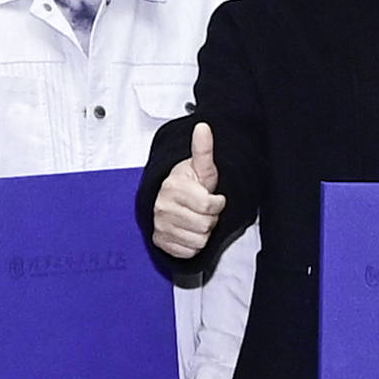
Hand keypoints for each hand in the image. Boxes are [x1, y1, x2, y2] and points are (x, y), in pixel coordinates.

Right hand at [146, 128, 224, 262]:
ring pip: (199, 241)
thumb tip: (203, 127)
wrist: (168, 198)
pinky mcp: (160, 241)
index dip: (217, 203)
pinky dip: (193, 244)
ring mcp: (160, 226)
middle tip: (203, 209)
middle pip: (205, 225)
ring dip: (203, 232)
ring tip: (197, 218)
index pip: (209, 206)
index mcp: (173, 188)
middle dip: (210, 218)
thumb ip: (203, 149)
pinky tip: (189, 230)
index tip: (213, 197)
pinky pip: (188, 251)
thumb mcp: (200, 167)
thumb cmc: (188, 184)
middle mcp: (163, 207)